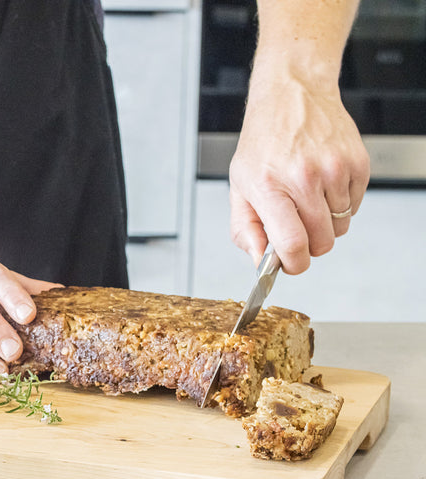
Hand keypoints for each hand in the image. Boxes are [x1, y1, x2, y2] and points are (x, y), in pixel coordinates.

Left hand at [228, 74, 369, 273]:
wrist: (292, 96)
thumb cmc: (263, 143)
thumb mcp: (239, 186)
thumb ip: (245, 228)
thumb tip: (259, 261)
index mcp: (270, 186)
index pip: (292, 244)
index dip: (294, 264)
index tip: (291, 264)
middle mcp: (304, 177)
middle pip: (322, 242)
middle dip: (309, 245)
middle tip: (296, 228)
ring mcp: (334, 169)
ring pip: (340, 228)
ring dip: (325, 224)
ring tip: (307, 199)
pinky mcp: (357, 163)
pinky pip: (354, 207)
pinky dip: (340, 206)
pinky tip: (323, 186)